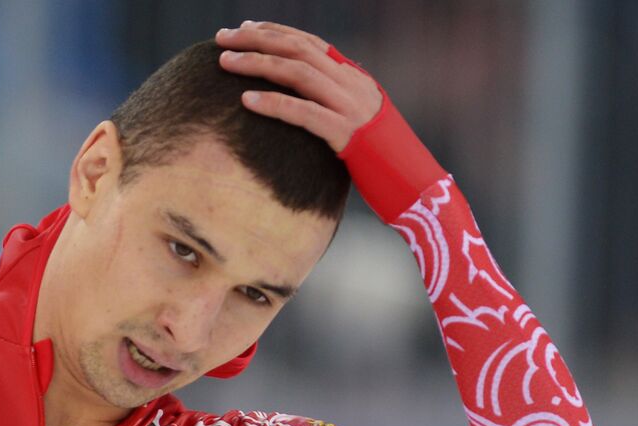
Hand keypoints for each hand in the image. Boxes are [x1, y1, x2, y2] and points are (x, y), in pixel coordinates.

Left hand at [215, 21, 382, 153]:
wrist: (416, 184)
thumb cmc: (381, 163)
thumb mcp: (358, 125)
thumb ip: (334, 109)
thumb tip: (304, 105)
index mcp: (355, 79)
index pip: (311, 44)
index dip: (276, 32)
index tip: (245, 28)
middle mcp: (353, 86)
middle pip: (299, 50)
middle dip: (257, 40)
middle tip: (222, 39)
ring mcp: (351, 108)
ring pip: (299, 73)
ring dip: (258, 63)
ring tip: (225, 63)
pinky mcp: (346, 135)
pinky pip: (304, 113)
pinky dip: (273, 103)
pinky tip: (245, 100)